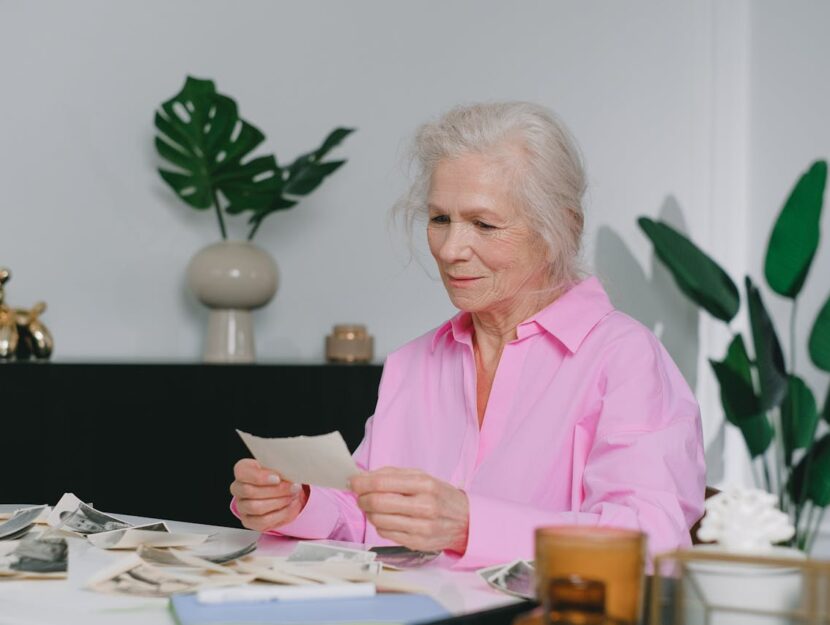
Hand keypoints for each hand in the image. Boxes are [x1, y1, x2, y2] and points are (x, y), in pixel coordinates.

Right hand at [230, 458, 308, 531]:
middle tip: (293, 487)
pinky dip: (281, 514)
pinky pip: (263, 521)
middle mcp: (238, 488)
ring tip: (293, 496)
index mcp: (242, 470)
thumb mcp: (278, 466)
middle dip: (275, 491)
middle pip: (250, 491)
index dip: (260, 477)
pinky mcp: (249, 521)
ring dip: (279, 502)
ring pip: (256, 508)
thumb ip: (279, 468)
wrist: (280, 488)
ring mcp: (242, 506)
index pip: (242, 473)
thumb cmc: (276, 475)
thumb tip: (290, 472)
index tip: (277, 478)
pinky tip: (290, 506)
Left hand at [350, 467, 468, 552]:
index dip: (362, 482)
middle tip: (359, 495)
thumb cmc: (439, 496)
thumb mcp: (422, 477)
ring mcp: (421, 527)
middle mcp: (424, 506)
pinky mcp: (417, 543)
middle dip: (362, 498)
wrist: (465, 521)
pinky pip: (385, 533)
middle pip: (378, 502)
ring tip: (373, 506)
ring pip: (379, 520)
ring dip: (369, 512)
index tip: (352, 481)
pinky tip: (386, 518)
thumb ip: (392, 475)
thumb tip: (363, 476)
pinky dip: (379, 524)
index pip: (383, 482)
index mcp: (425, 484)